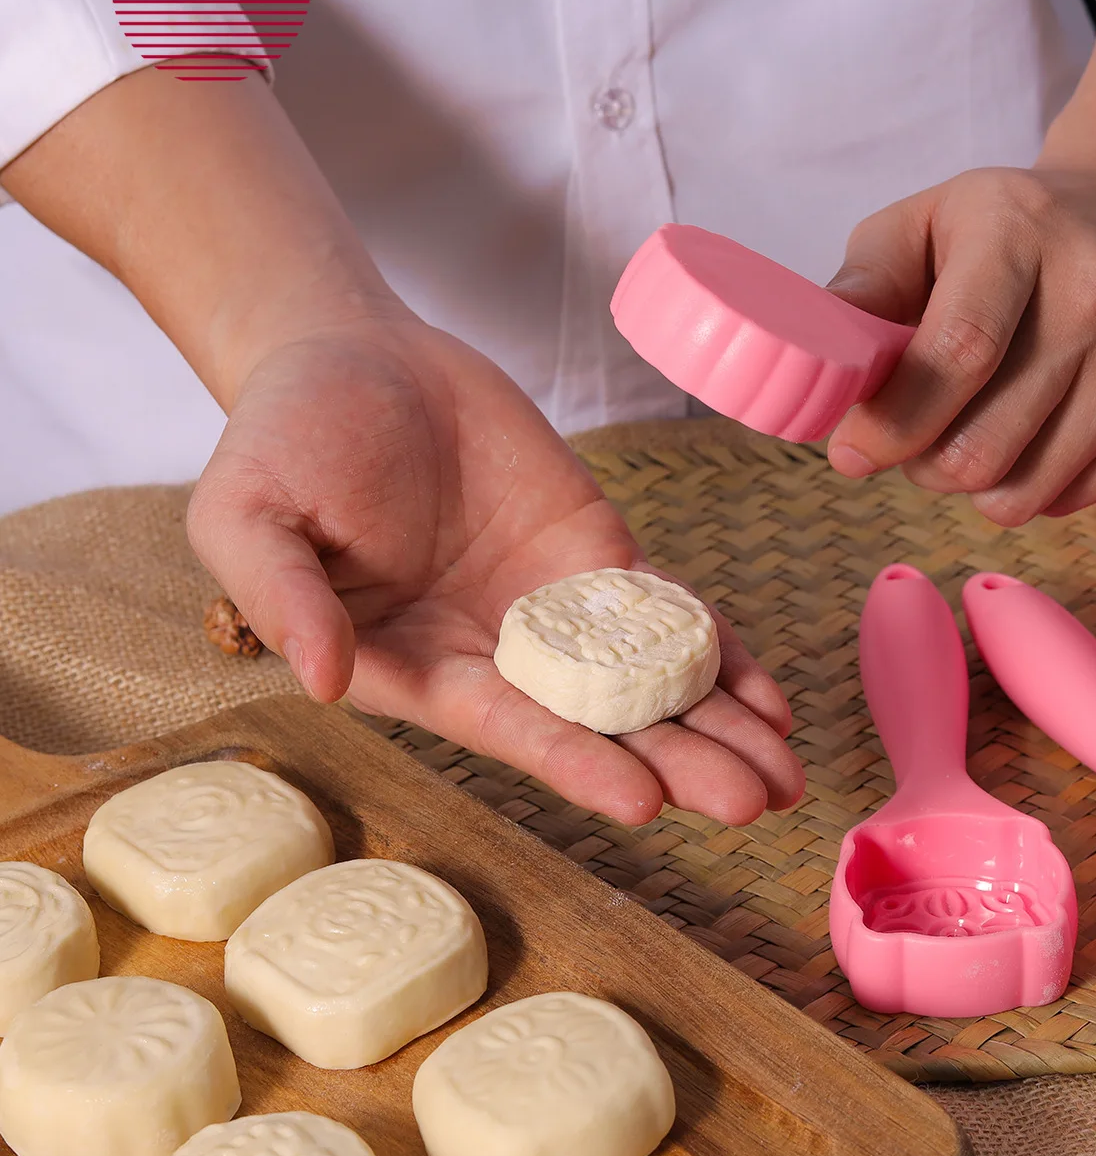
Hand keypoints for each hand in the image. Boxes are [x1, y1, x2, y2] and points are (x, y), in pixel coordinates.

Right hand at [187, 308, 804, 826]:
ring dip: (719, 726)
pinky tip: (768, 696)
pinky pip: (667, 609)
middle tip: (757, 804)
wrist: (354, 351)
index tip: (645, 800)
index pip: (509, 728)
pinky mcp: (595, 553)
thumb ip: (281, 596)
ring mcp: (555, 606)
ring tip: (787, 772)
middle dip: (679, 764)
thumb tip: (324, 679)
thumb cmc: (284, 437)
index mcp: (418, 666)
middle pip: (601, 722)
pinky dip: (719, 651)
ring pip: (649, 680)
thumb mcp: (247, 515)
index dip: (577, 762)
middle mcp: (496, 655)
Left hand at [822, 0, 1095, 524]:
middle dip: (922, 465)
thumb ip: (863, 287)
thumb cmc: (1015, 226)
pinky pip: (1074, 498)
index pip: (955, 354)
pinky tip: (1031, 436)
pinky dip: (1033, 488)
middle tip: (910, 443)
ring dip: (975, 484)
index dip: (893, 423)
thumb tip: (810, 366)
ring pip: (1026, 490)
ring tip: (970, 436)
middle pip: (984, 445)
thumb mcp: (929, 221)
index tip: (851, 454)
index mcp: (1020, 232)